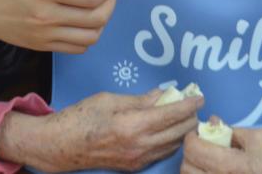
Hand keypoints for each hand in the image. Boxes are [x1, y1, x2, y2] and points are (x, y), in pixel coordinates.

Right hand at [0, 0, 118, 55]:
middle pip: (97, 18)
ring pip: (91, 37)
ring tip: (98, 5)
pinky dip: (89, 35)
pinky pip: (77, 47)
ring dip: (103, 21)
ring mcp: (46, 36)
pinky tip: (83, 20)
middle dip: (112, 2)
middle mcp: (48, 16)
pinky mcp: (42, 47)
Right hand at [0, 89, 202, 171]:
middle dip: (190, 117)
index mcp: (133, 125)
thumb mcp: (110, 99)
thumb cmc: (81, 116)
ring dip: (183, 130)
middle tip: (193, 104)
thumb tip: (162, 94)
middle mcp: (139, 145)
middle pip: (178, 132)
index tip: (199, 96)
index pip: (172, 114)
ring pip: (173, 145)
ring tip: (185, 116)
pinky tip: (169, 130)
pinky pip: (161, 152)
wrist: (62, 145)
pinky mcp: (134, 166)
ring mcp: (138, 159)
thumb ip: (140, 99)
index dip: (188, 104)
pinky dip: (171, 141)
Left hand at [180, 126, 261, 173]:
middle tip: (202, 148)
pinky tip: (214, 172)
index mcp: (232, 166)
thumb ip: (230, 131)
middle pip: (186, 169)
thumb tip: (211, 122)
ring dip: (194, 169)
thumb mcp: (257, 138)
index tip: (198, 133)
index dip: (192, 137)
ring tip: (207, 162)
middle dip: (190, 155)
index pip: (193, 150)